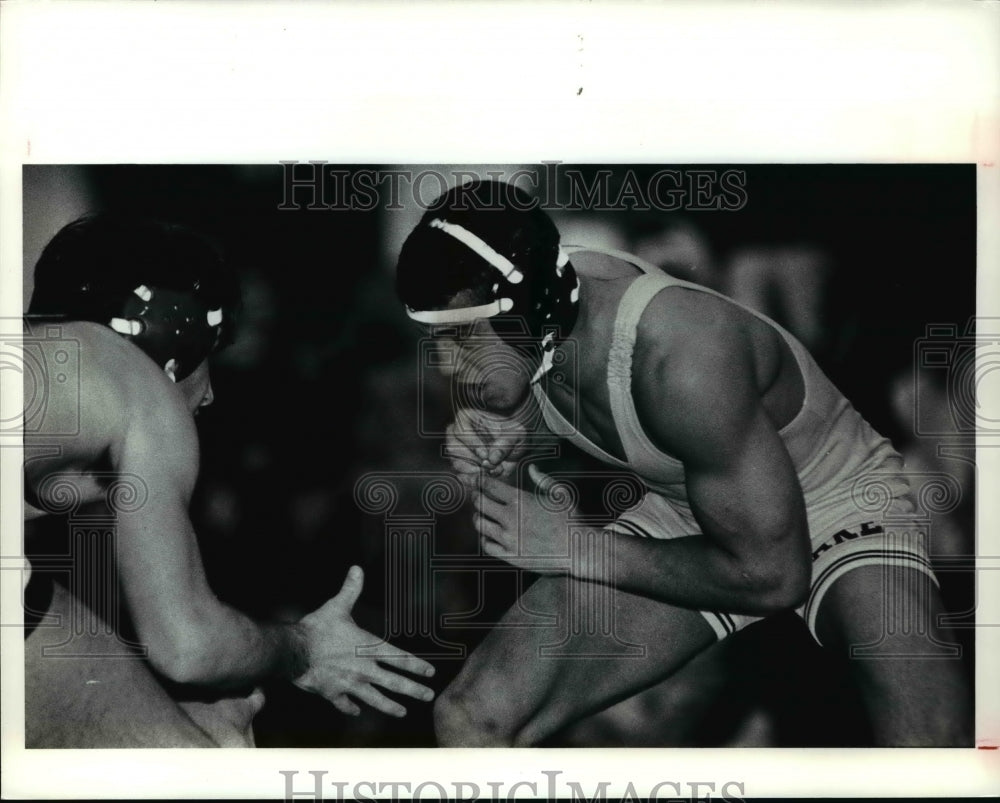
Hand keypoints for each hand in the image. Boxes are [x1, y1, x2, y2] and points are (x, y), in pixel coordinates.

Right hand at [293, 566, 434, 716]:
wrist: (294, 651)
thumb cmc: (317, 628)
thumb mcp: (337, 606)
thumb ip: (351, 590)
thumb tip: (357, 568)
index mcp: (368, 648)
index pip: (400, 658)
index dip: (417, 666)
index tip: (431, 673)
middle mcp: (364, 669)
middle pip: (394, 683)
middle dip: (414, 690)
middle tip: (428, 696)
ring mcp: (349, 684)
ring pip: (375, 699)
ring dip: (390, 706)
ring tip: (402, 712)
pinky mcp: (332, 693)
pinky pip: (345, 704)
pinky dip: (351, 708)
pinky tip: (356, 712)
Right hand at [445, 408, 528, 489]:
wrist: (512, 451)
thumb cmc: (513, 436)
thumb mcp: (517, 435)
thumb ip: (506, 443)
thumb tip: (492, 458)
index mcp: (466, 418)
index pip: (461, 430)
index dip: (473, 444)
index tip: (486, 455)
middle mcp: (455, 433)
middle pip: (454, 448)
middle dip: (475, 461)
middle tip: (492, 467)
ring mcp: (454, 450)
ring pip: (456, 463)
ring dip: (476, 471)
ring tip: (494, 471)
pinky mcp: (458, 465)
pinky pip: (460, 475)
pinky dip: (475, 478)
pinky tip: (488, 476)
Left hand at [473, 465, 579, 574]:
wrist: (578, 550)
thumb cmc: (572, 520)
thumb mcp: (561, 494)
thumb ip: (543, 479)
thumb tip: (531, 468)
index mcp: (520, 500)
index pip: (489, 485)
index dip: (479, 480)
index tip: (477, 480)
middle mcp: (510, 519)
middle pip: (479, 503)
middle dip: (476, 496)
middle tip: (477, 495)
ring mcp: (509, 539)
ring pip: (480, 524)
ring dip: (478, 517)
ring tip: (481, 514)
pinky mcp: (510, 556)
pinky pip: (487, 545)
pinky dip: (485, 538)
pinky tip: (490, 534)